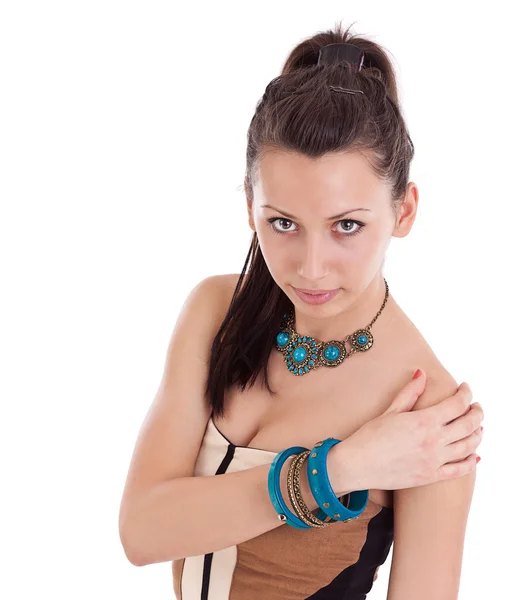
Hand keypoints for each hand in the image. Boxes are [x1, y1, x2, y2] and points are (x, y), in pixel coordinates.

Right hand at [334, 371, 483, 491]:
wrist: (357, 465)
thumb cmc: (370, 437)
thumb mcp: (390, 411)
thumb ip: (410, 392)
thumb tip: (421, 374)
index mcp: (423, 421)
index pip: (457, 404)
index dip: (466, 394)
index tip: (466, 388)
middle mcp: (433, 441)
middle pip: (469, 424)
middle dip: (477, 412)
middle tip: (476, 406)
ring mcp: (434, 461)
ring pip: (469, 446)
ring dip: (478, 434)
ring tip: (477, 426)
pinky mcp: (431, 476)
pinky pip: (460, 470)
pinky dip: (472, 461)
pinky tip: (474, 454)